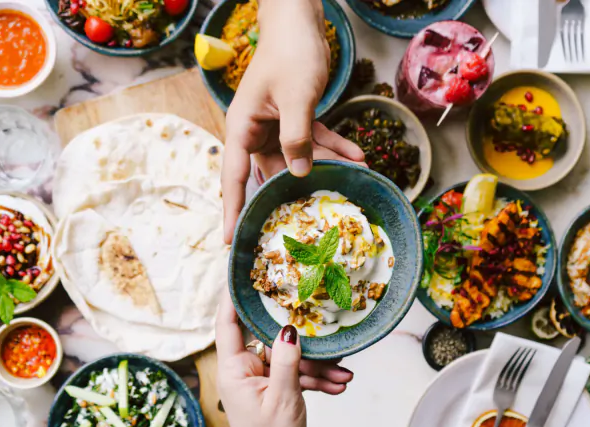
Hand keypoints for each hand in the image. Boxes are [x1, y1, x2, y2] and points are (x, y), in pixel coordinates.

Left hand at [215, 292, 352, 426]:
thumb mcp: (282, 399)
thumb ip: (287, 361)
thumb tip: (290, 327)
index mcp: (234, 368)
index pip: (228, 322)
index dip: (233, 295)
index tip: (241, 269)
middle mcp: (244, 368)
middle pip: (271, 338)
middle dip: (303, 340)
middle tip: (325, 327)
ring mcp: (260, 377)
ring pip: (289, 358)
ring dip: (317, 367)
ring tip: (343, 374)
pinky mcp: (274, 387)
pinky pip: (295, 373)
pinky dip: (315, 379)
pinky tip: (339, 384)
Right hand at [221, 0, 364, 243]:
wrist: (300, 22)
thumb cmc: (290, 54)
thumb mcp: (296, 97)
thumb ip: (296, 137)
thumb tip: (300, 173)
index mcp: (243, 129)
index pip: (234, 178)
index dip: (233, 210)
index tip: (230, 241)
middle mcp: (255, 133)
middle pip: (269, 174)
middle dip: (292, 194)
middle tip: (307, 224)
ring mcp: (276, 127)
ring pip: (298, 160)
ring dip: (325, 167)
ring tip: (354, 179)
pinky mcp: (296, 119)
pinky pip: (314, 141)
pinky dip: (335, 148)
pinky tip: (359, 156)